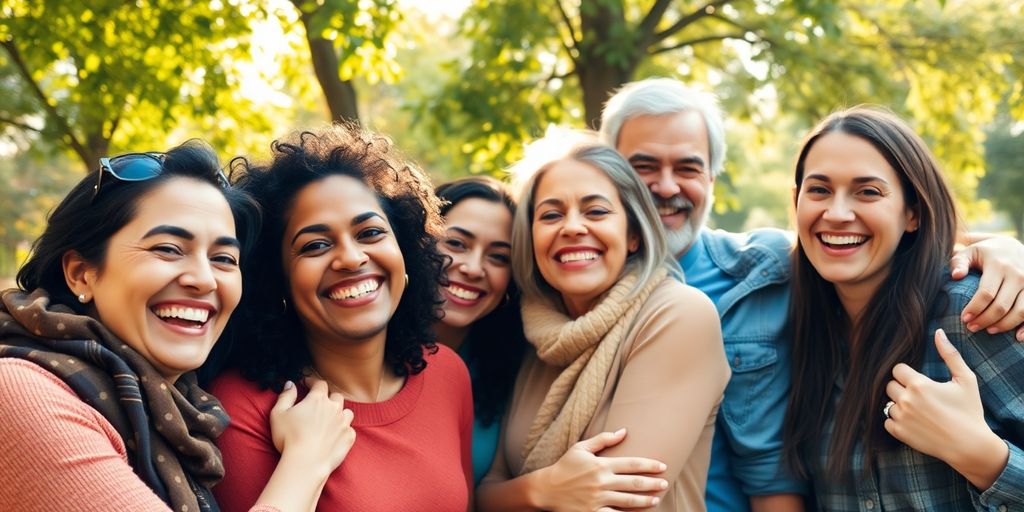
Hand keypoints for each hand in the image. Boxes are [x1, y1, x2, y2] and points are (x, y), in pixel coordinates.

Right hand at [269, 378, 355, 475]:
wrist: (305, 463)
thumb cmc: (289, 438)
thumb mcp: (278, 414)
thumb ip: (285, 396)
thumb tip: (290, 384)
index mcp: (318, 399)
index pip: (319, 384)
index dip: (313, 382)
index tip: (308, 384)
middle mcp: (334, 408)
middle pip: (336, 396)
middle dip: (329, 397)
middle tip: (320, 403)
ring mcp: (344, 423)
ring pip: (346, 412)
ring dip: (340, 413)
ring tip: (331, 419)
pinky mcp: (349, 438)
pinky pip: (350, 429)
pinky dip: (344, 430)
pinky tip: (336, 434)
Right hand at [535, 429, 667, 511]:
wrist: (546, 489)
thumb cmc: (565, 467)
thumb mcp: (581, 448)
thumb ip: (603, 439)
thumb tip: (624, 431)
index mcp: (601, 465)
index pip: (632, 464)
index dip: (649, 465)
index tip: (662, 466)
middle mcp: (602, 482)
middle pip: (634, 483)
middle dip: (652, 483)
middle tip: (665, 483)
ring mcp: (598, 499)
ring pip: (629, 501)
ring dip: (645, 500)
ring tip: (656, 499)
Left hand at [884, 329, 1007, 488]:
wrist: (971, 445)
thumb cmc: (969, 411)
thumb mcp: (965, 380)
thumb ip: (950, 355)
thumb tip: (939, 332)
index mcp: (919, 384)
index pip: (897, 369)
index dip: (908, 374)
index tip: (920, 382)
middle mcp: (906, 400)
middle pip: (890, 385)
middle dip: (902, 388)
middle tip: (921, 397)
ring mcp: (901, 417)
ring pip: (888, 403)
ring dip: (899, 405)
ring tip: (919, 411)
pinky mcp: (899, 433)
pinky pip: (887, 421)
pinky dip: (897, 421)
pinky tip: (914, 422)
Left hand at [950, 236, 1023, 339]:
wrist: (1013, 247)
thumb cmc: (985, 253)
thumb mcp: (970, 252)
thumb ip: (958, 262)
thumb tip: (956, 276)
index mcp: (998, 265)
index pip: (986, 293)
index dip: (975, 309)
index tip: (964, 319)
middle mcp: (1017, 274)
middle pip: (1002, 305)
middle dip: (985, 320)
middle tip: (972, 328)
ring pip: (1020, 312)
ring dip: (1004, 326)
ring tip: (988, 331)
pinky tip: (1017, 337)